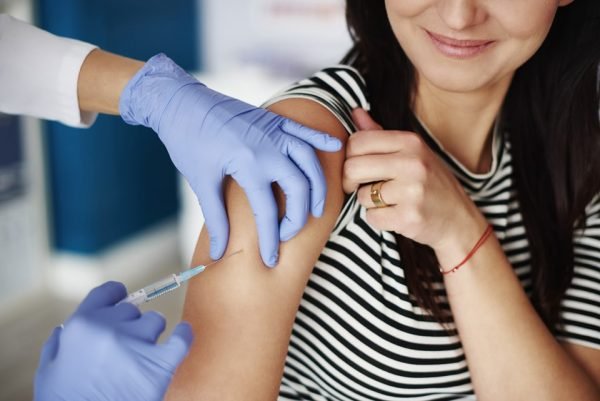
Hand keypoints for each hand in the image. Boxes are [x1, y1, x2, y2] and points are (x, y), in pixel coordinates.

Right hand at [34, 281, 192, 400]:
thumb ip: (57, 346)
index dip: (116, 297)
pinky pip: (182, 338)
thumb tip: (64, 330)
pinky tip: (183, 334)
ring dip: (150, 334)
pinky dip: (184, 335)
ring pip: (155, 321)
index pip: (108, 293)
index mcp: (81, 325)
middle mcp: (111, 328)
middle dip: (130, 325)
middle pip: (132, 310)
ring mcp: (138, 344)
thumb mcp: (48, 372)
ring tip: (142, 354)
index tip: (122, 300)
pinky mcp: (160, 364)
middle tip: (125, 348)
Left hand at [119, 54, 341, 266]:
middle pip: (299, 188)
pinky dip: (321, 140)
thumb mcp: (201, 181)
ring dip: (318, 186)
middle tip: (289, 234)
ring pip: (309, 161)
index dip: (270, 239)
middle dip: (299, 216)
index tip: (270, 259)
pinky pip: (304, 131)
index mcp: (249, 164)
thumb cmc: (187, 140)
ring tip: (318, 208)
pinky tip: (336, 148)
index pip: (267, 211)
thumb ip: (216, 218)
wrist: (181, 101)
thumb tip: (219, 252)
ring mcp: (275, 131)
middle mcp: (269, 147)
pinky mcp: (274, 120)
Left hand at [343, 109, 485, 262]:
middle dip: (350, 181)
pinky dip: (378, 219)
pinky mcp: (409, 217)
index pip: (358, 141)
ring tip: (390, 200)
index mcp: (411, 142)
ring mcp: (412, 191)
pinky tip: (396, 214)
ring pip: (361, 196)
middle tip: (361, 187)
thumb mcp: (412, 152)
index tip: (357, 167)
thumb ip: (379, 133)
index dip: (349, 157)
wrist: (458, 219)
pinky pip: (372, 217)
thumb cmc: (430, 183)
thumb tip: (355, 111)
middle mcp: (412, 163)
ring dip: (369, 202)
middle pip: (353, 168)